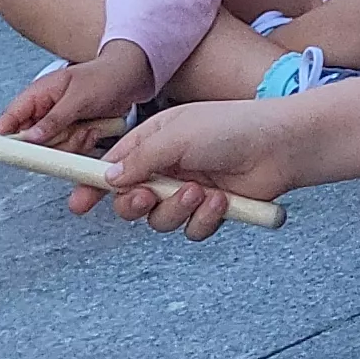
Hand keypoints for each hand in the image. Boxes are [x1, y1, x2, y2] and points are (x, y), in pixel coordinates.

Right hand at [0, 40, 158, 151]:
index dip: (4, 136)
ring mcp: (58, 125)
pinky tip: (94, 129)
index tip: (6, 152)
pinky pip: (70, 151)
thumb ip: (54, 120)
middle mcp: (44, 112)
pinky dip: (84, 143)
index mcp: (38, 95)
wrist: (131, 79)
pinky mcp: (72, 135)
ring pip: (53, 150)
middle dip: (54, 141)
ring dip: (73, 141)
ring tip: (88, 124)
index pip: (10, 118)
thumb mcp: (78, 98)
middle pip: (31, 142)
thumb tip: (30, 138)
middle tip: (74, 129)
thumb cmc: (104, 78)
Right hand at [71, 99, 310, 239]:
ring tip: (199, 192)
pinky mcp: (211, 211)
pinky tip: (221, 201)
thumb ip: (139, 158)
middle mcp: (167, 167)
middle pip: (130, 201)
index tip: (77, 203)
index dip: (92, 185)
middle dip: (134, 205)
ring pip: (160, 220)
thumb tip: (108, 179)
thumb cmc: (231, 127)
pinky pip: (191, 230)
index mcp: (153, 140)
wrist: (282, 145)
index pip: (112, 166)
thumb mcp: (176, 134)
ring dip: (175, 210)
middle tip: (145, 198)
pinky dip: (203, 220)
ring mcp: (188, 190)